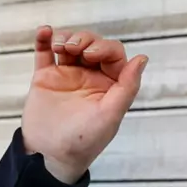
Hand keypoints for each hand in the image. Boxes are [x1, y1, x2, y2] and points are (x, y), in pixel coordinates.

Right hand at [21, 26, 146, 183]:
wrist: (49, 154)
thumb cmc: (83, 140)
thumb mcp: (110, 115)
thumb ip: (127, 87)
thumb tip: (142, 58)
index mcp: (110, 85)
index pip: (113, 55)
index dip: (104, 48)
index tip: (91, 55)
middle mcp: (89, 77)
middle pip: (91, 45)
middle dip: (84, 40)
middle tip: (74, 49)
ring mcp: (66, 76)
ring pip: (69, 46)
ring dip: (65, 38)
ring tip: (60, 45)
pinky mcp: (45, 78)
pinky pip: (44, 54)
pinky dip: (44, 40)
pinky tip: (44, 31)